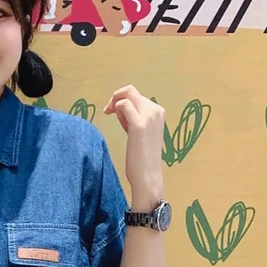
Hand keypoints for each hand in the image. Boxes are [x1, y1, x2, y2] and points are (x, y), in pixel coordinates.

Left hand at [102, 85, 164, 201]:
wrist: (147, 176)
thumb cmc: (142, 157)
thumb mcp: (141, 132)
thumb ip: (134, 117)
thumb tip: (120, 106)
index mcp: (158, 111)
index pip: (136, 95)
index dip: (122, 99)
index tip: (114, 112)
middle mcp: (156, 110)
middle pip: (131, 91)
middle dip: (116, 98)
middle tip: (107, 112)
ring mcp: (149, 116)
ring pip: (127, 94)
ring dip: (115, 103)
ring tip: (112, 117)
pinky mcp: (139, 125)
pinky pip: (123, 105)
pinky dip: (115, 109)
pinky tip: (113, 117)